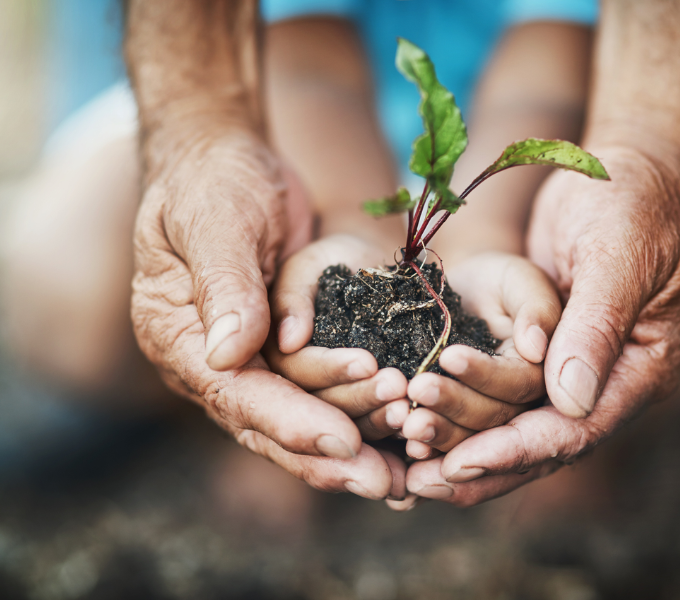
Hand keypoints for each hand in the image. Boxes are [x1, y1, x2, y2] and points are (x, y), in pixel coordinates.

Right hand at [132, 131, 403, 499]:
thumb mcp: (215, 220)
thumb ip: (223, 284)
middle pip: (268, 425)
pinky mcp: (281, 353)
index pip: (236, 393)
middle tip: (387, 483)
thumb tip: (228, 355)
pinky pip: (319, 396)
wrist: (226, 162)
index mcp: (178, 337)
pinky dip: (357, 419)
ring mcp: (247, 361)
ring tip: (406, 468)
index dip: (290, 421)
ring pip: (299, 419)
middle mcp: (209, 362)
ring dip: (353, 443)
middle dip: (327, 456)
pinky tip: (398, 443)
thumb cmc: (214, 180)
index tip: (344, 443)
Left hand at [405, 147, 679, 504]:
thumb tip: (569, 402)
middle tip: (419, 483)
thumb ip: (596, 326)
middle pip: (542, 444)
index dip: (517, 450)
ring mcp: (574, 369)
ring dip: (464, 445)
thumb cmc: (632, 202)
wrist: (625, 170)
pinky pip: (501, 395)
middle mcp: (608, 382)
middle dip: (481, 463)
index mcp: (642, 369)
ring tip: (409, 467)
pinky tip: (420, 429)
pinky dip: (464, 413)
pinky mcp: (542, 353)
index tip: (461, 464)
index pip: (576, 429)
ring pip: (517, 427)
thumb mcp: (619, 257)